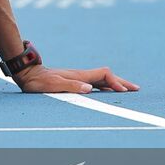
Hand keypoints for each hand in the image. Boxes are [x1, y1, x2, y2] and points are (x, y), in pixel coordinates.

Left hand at [13, 65, 138, 93]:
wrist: (27, 73)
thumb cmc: (38, 81)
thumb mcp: (53, 85)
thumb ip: (71, 86)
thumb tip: (88, 89)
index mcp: (79, 75)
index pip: (104, 75)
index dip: (116, 83)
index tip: (124, 91)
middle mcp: (81, 75)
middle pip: (107, 76)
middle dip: (122, 82)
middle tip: (136, 89)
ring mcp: (78, 77)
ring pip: (102, 80)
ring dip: (115, 84)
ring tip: (126, 90)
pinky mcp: (73, 81)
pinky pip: (95, 83)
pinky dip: (105, 87)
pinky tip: (106, 92)